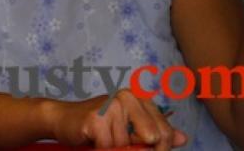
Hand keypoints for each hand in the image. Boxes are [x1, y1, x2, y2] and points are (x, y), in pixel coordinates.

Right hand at [49, 90, 185, 149]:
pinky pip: (110, 148)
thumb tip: (182, 139)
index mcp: (139, 98)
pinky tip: (94, 142)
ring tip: (103, 142)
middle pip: (153, 137)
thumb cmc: (96, 126)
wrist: (62, 119)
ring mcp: (112, 105)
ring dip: (116, 150)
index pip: (164, 131)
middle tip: (120, 147)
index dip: (160, 149)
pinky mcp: (97, 118)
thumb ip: (154, 131)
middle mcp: (128, 97)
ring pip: (128, 147)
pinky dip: (102, 150)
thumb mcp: (128, 128)